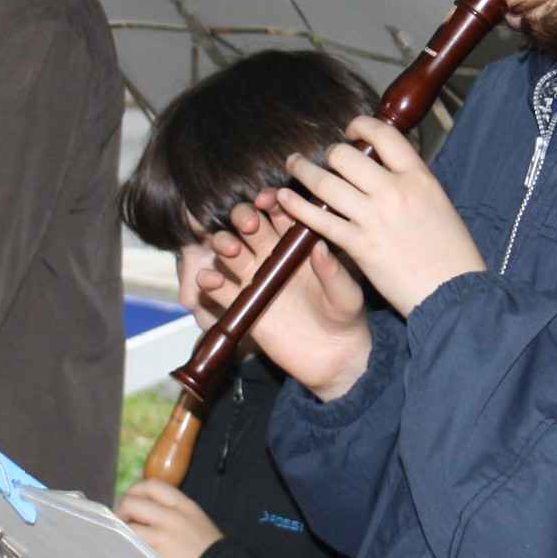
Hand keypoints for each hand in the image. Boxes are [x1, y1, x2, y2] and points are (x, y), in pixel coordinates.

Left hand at [116, 480, 223, 557]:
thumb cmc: (211, 554)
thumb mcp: (199, 524)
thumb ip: (176, 514)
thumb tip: (146, 513)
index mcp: (186, 506)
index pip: (152, 485)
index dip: (135, 491)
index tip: (131, 502)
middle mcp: (172, 517)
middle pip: (132, 502)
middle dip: (120, 512)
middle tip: (121, 524)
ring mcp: (163, 537)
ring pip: (126, 527)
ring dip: (120, 534)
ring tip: (123, 543)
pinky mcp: (155, 557)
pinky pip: (130, 549)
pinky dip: (125, 552)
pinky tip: (129, 557)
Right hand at [196, 198, 373, 400]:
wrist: (334, 357)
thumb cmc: (346, 318)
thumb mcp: (346, 294)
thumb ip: (332, 272)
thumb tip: (319, 246)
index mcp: (298, 245)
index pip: (281, 214)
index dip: (272, 202)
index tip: (269, 200)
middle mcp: (272, 256)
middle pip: (249, 226)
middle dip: (244, 218)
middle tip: (250, 224)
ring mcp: (255, 280)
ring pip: (230, 252)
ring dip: (224, 244)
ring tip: (231, 249)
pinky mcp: (243, 305)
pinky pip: (221, 290)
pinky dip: (211, 282)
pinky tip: (211, 279)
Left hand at [274, 118, 484, 319]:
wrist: (453, 292)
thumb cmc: (451, 253)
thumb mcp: (438, 204)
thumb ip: (411, 184)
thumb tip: (386, 169)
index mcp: (419, 178)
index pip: (384, 135)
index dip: (362, 126)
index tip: (351, 131)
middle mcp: (394, 191)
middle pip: (347, 156)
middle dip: (330, 153)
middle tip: (323, 158)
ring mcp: (374, 218)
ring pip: (326, 183)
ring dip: (303, 170)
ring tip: (294, 165)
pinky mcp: (358, 246)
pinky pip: (319, 219)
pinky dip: (297, 206)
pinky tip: (284, 198)